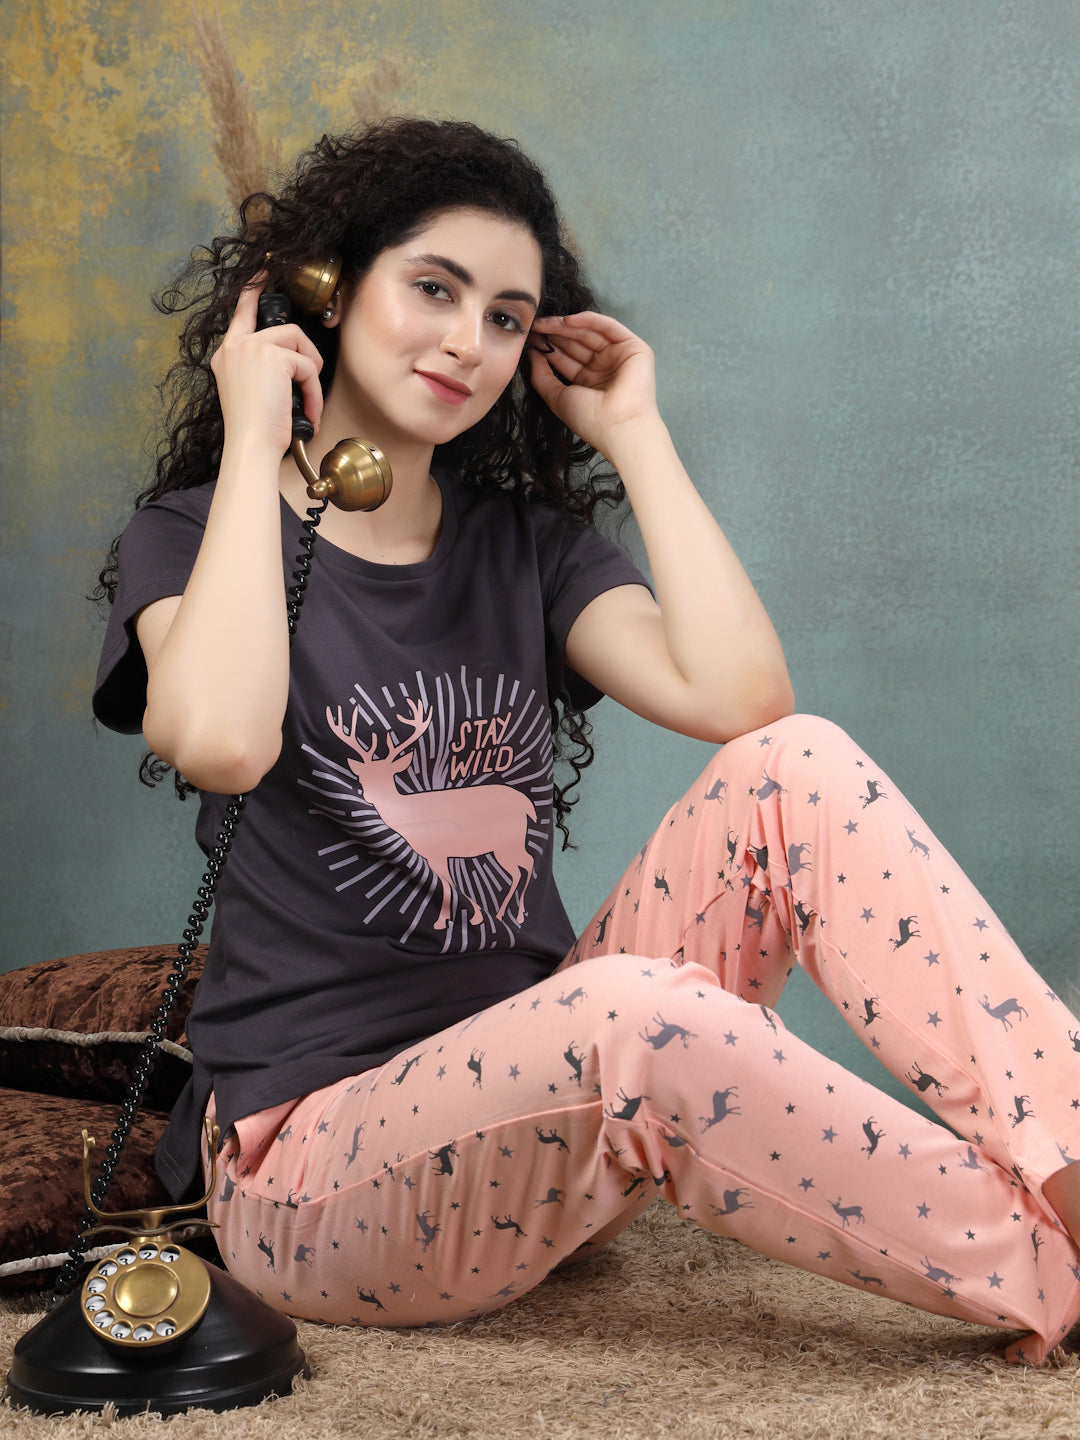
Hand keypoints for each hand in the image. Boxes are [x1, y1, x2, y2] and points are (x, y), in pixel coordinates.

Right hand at [210, 277, 324, 458]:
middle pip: (285, 330)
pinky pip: (307, 365)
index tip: (265, 271)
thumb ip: (261, 369)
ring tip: (307, 402)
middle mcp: (234, 346)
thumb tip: (291, 362)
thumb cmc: (254, 431)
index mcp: (226, 354)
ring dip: (311, 375)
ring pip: (299, 343)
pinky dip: (313, 391)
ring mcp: (251, 348)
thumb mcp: (251, 392)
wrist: (250, 446)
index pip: (241, 312)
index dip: (254, 290)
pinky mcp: (271, 356)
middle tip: (311, 378)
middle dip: (306, 355)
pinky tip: (308, 411)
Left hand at [527, 311, 658, 454]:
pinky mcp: (634, 348)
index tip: (530, 339)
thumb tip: (532, 354)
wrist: (618, 426)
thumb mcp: (557, 397)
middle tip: (535, 326)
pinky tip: (567, 320)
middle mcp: (605, 368)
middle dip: (555, 334)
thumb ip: (542, 376)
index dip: (548, 347)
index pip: (567, 358)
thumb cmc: (590, 419)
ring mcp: (620, 356)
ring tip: (545, 323)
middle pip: (577, 343)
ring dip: (567, 325)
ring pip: (590, 332)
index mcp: (589, 382)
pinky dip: (589, 320)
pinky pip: (609, 327)